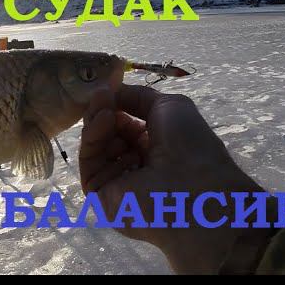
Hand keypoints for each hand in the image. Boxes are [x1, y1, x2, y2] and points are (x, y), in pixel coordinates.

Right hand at [79, 85, 265, 273]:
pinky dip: (92, 139)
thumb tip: (110, 90)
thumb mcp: (169, 106)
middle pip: (105, 133)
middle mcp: (134, 162)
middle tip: (101, 96)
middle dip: (103, 111)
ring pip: (95, 146)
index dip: (114, 105)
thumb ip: (137, 96)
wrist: (195, 188)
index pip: (123, 123)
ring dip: (97, 122)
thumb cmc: (190, 145)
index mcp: (153, 146)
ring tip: (105, 109)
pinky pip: (89, 163)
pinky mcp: (99, 195)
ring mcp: (115, 180)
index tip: (106, 89)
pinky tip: (103, 122)